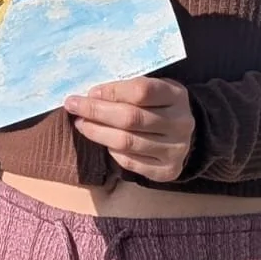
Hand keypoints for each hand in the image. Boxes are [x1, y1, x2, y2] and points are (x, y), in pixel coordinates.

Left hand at [64, 76, 194, 182]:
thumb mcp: (152, 88)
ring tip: (81, 124)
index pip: (142, 91)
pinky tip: (103, 141)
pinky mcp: (167, 171)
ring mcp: (176, 150)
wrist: (187, 135)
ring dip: (97, 132)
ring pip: (127, 142)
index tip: (90, 92)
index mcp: (176, 96)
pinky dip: (112, 151)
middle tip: (73, 106)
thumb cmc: (159, 105)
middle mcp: (180, 123)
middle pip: (131, 118)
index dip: (112, 91)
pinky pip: (130, 162)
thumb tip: (91, 96)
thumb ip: (127, 89)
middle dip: (96, 112)